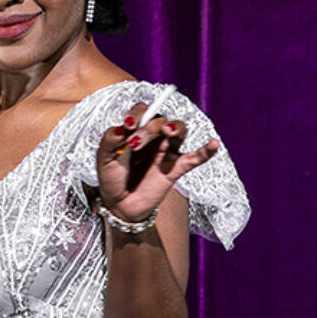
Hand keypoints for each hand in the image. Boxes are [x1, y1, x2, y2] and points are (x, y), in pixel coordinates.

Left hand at [93, 100, 219, 226]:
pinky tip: (213, 144)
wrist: (120, 206)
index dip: (138, 113)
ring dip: (174, 127)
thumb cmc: (112, 179)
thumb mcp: (103, 159)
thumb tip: (119, 128)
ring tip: (167, 131)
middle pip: (160, 120)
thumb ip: (108, 141)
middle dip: (149, 128)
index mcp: (136, 131)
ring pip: (179, 130)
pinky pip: (195, 158)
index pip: (143, 111)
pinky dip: (206, 151)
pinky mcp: (176, 168)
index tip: (128, 124)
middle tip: (135, 144)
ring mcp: (166, 152)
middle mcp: (154, 138)